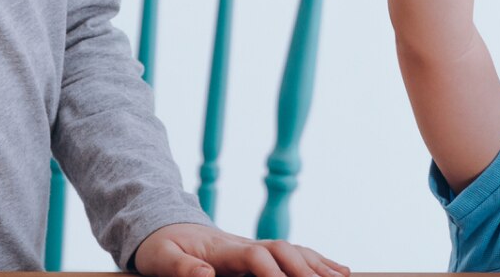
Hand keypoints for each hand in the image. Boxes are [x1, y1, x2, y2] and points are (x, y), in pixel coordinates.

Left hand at [133, 222, 347, 276]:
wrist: (166, 227)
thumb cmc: (162, 247)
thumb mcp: (160, 258)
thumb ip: (180, 267)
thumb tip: (206, 274)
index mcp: (223, 249)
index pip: (256, 257)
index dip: (273, 272)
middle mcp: (245, 244)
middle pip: (284, 251)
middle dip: (306, 269)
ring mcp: (255, 246)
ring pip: (295, 251)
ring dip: (318, 264)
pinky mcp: (260, 253)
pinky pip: (294, 254)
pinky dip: (318, 261)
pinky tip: (338, 270)